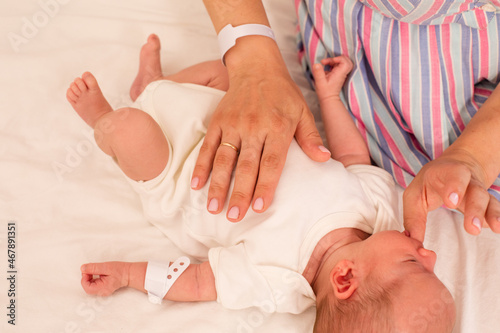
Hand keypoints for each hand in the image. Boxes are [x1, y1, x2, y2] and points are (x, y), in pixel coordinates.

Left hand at [81, 262, 129, 295]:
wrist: (129, 273)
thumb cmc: (120, 270)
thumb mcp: (106, 267)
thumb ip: (94, 268)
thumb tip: (83, 268)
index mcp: (103, 288)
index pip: (87, 287)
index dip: (84, 278)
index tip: (87, 270)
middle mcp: (102, 292)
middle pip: (87, 287)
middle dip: (86, 277)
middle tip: (90, 269)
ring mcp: (102, 291)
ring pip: (90, 286)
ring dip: (89, 277)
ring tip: (95, 270)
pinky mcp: (103, 288)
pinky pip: (94, 284)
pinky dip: (92, 278)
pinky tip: (97, 273)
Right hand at [191, 47, 330, 221]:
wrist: (257, 66)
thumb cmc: (282, 93)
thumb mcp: (302, 111)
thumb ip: (310, 137)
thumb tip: (325, 159)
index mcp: (278, 127)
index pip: (272, 162)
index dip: (265, 186)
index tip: (259, 208)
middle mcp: (254, 126)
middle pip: (246, 165)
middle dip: (239, 193)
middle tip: (234, 217)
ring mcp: (233, 124)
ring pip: (225, 159)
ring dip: (218, 184)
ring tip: (213, 208)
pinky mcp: (218, 121)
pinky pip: (208, 146)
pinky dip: (201, 165)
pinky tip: (196, 184)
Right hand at [312, 56, 352, 100]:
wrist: (329, 100)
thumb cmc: (324, 92)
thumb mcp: (319, 82)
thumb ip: (318, 73)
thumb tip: (316, 64)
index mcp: (340, 73)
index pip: (346, 62)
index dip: (340, 58)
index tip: (331, 61)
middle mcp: (342, 73)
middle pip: (347, 60)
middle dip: (338, 58)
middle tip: (329, 61)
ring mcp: (340, 74)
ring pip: (342, 62)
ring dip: (333, 61)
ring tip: (324, 63)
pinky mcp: (337, 75)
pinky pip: (338, 66)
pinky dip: (332, 64)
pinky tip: (325, 67)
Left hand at [403, 151, 499, 241]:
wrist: (454, 167)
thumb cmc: (430, 183)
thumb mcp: (415, 195)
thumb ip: (413, 218)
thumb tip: (413, 243)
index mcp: (446, 173)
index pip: (454, 175)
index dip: (454, 187)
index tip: (452, 202)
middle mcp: (467, 180)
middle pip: (475, 191)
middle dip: (474, 208)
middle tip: (472, 227)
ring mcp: (478, 191)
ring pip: (488, 200)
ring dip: (489, 215)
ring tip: (493, 228)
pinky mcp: (486, 202)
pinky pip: (495, 208)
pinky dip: (497, 217)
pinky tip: (496, 227)